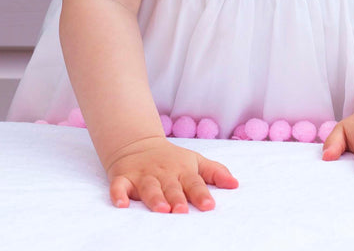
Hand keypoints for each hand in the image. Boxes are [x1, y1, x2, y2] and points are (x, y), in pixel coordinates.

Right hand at [106, 136, 238, 212]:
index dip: (201, 194)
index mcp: (182, 170)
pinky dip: (118, 194)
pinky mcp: (123, 178)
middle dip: (177, 198)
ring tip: (161, 209)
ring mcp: (143, 175)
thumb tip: (236, 184)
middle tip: (182, 210)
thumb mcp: (195, 161)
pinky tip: (121, 204)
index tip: (209, 206)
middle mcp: (163, 173)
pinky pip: (119, 186)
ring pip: (149, 188)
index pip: (194, 183)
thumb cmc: (171, 159)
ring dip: (154, 198)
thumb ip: (215, 172)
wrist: (138, 144)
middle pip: (171, 187)